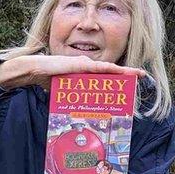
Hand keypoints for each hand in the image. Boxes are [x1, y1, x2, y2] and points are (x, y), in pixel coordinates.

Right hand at [0, 55, 147, 90]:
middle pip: (110, 70)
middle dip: (126, 73)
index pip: (104, 74)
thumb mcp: (61, 90)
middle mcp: (85, 65)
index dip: (118, 77)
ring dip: (123, 71)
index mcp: (83, 72)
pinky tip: (119, 70)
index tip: (131, 80)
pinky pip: (97, 67)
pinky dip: (109, 69)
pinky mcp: (78, 64)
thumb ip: (70, 96)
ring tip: (137, 74)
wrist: (32, 70)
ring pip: (108, 68)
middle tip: (142, 76)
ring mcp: (83, 63)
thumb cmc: (44, 80)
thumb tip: (74, 110)